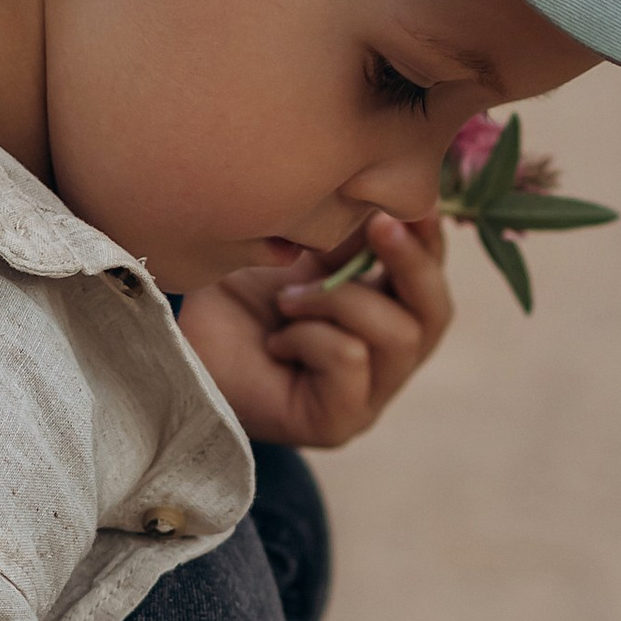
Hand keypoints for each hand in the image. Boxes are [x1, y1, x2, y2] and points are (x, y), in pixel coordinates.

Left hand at [176, 210, 453, 448]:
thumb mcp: (302, 254)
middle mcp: (389, 360)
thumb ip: (351, 238)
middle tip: (379, 224)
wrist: (184, 345)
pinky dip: (310, 336)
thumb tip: (392, 204)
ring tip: (287, 299)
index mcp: (388, 314)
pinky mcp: (341, 422)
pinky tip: (276, 342)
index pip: (430, 277)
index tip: (410, 197)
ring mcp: (369, 396)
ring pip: (399, 336)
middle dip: (410, 262)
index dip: (428, 238)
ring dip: (340, 301)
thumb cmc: (238, 300)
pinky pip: (352, 359)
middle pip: (436, 313)